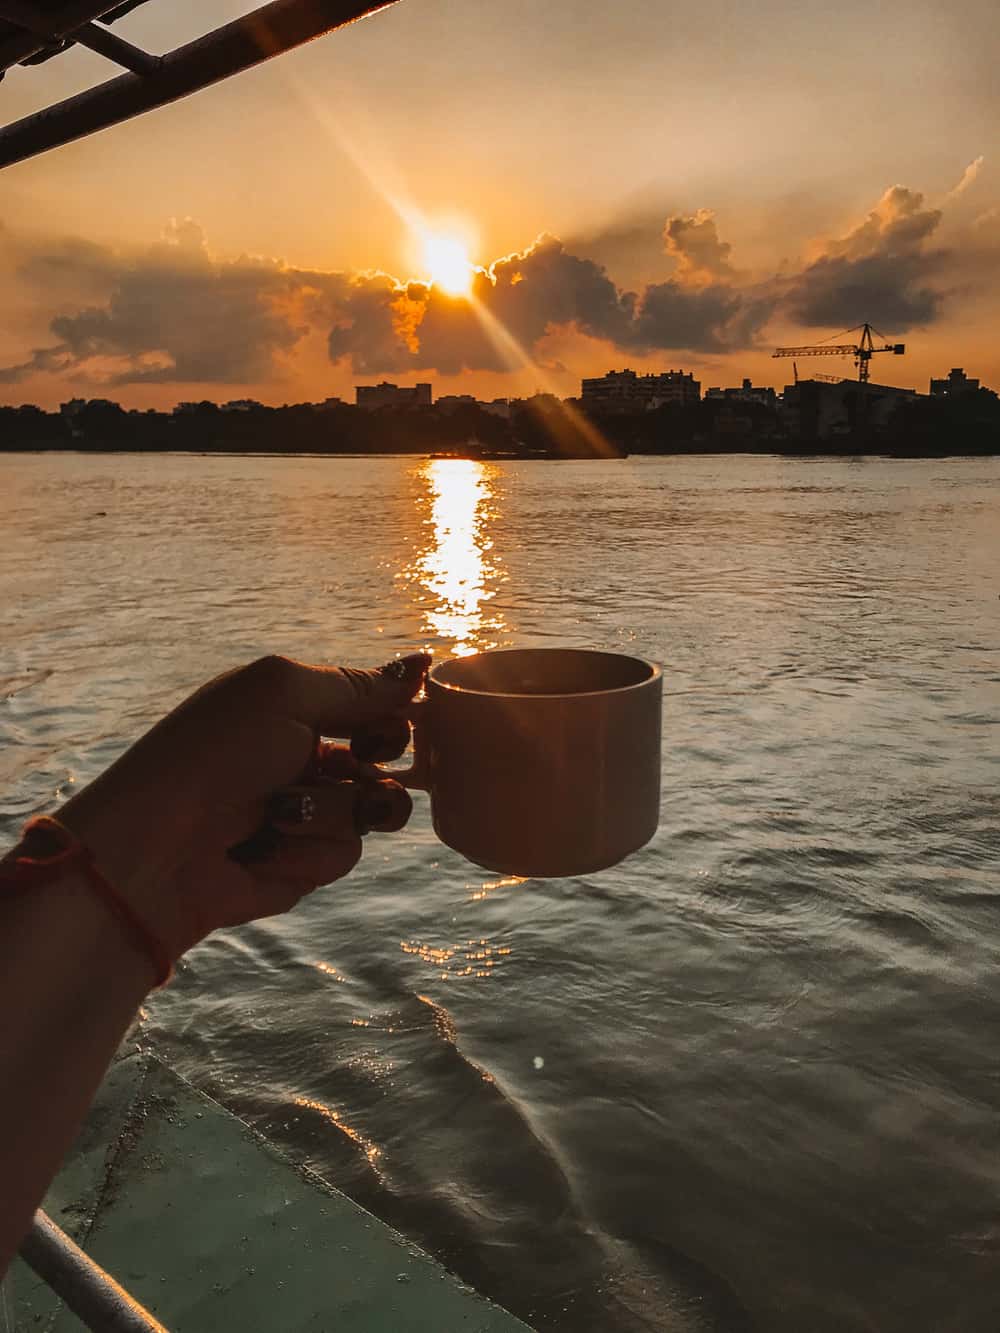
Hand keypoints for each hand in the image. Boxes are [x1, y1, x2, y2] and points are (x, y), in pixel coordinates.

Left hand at [56, 652, 428, 961]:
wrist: (159, 847)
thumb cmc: (215, 754)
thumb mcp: (287, 695)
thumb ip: (360, 686)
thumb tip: (426, 661)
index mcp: (295, 710)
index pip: (374, 708)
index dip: (394, 716)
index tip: (390, 723)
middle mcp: (305, 760)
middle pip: (389, 762)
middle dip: (376, 767)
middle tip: (347, 765)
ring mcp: (307, 815)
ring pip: (375, 812)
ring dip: (331, 811)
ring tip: (279, 812)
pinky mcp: (302, 865)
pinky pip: (342, 855)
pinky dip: (305, 849)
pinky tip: (261, 847)